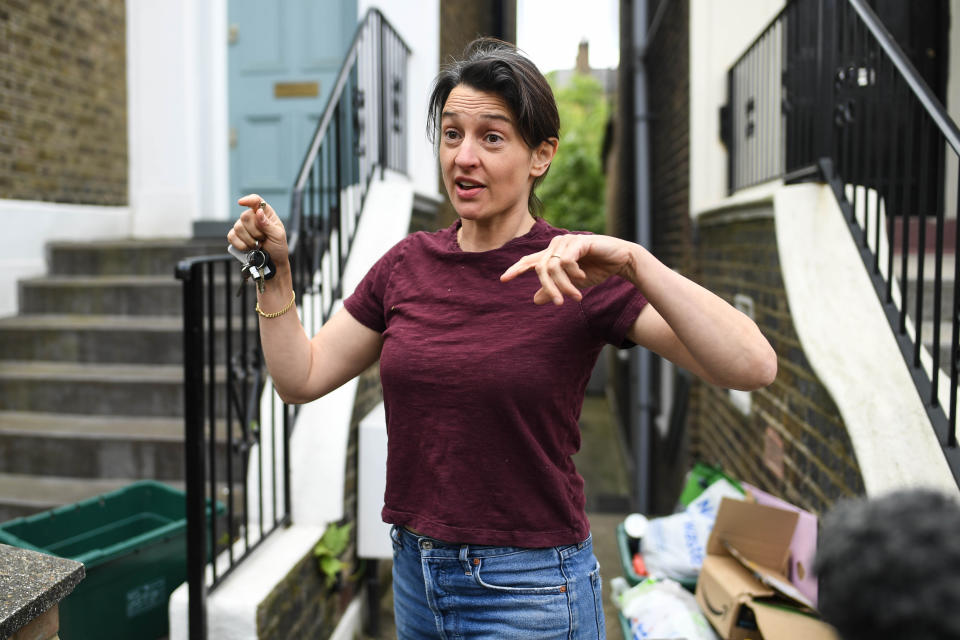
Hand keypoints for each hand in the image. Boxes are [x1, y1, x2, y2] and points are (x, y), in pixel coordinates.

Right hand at [228, 194, 289, 264]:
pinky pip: (231, 236)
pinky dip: (241, 245)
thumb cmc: (278, 247)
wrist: (272, 262)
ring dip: (249, 240)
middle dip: (255, 231)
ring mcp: (243, 227)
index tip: (241, 202)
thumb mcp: (278, 236)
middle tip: (263, 239)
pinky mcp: (236, 237)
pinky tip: (248, 248)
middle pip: (245, 216)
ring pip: (237, 227)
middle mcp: (253, 218)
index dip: (248, 200)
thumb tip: (258, 212)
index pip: (256, 201)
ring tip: (257, 245)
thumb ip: (268, 224)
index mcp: (266, 214)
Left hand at [500, 234, 638, 304]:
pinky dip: (574, 274)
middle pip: (540, 268)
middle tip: (558, 303)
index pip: (530, 261)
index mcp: (553, 254)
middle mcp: (556, 245)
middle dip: (549, 288)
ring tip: (576, 295)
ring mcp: (566, 241)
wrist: (621, 261)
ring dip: (564, 285)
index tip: (503, 279)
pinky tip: (583, 277)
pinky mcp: (578, 241)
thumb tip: (534, 300)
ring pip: (552, 267)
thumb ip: (554, 289)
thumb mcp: (572, 284)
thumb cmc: (597, 270)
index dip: (516, 269)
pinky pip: (566, 262)